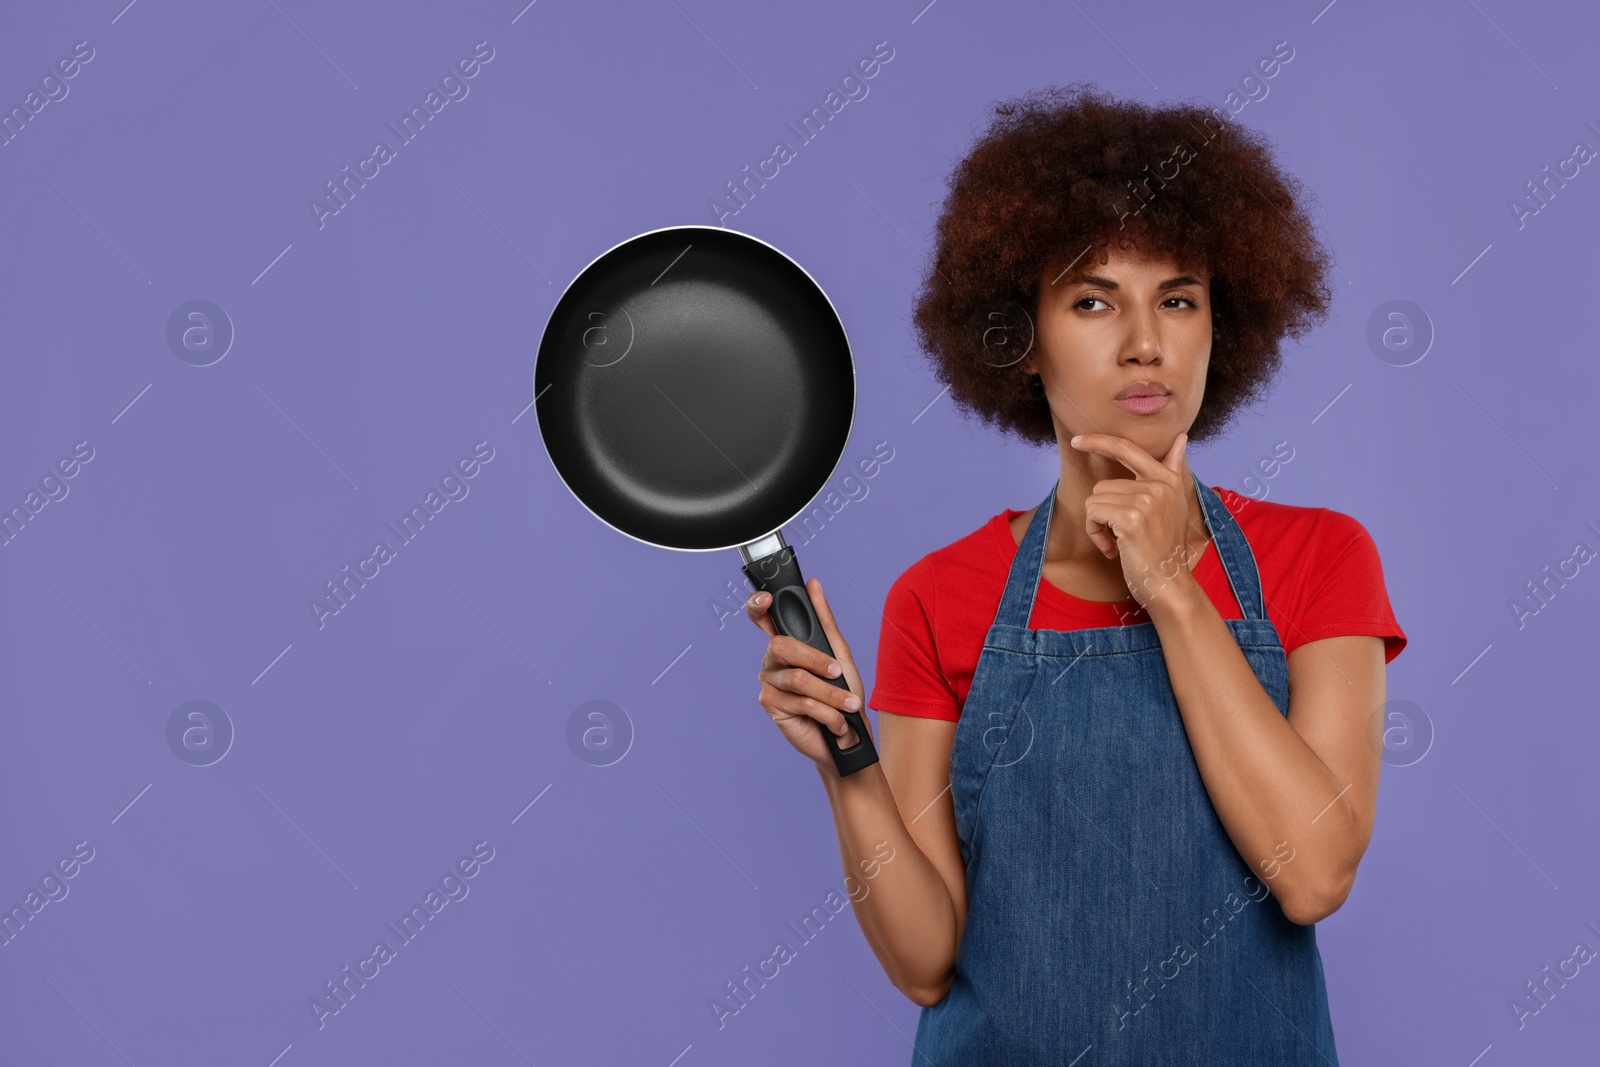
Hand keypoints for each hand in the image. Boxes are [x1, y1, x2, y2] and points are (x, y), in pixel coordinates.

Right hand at [746, 577, 867, 768]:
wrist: (848, 736)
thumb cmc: (843, 694)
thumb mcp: (840, 654)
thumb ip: (825, 620)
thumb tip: (813, 584)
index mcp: (787, 643)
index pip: (763, 617)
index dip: (758, 605)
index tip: (767, 598)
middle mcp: (772, 660)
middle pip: (782, 646)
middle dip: (817, 660)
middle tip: (839, 673)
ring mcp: (769, 682)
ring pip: (798, 678)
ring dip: (831, 695)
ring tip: (848, 706)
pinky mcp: (770, 705)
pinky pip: (801, 701)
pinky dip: (827, 713)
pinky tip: (836, 723)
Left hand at [1069, 431, 1201, 611]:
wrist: (1168, 584)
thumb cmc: (1163, 548)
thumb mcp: (1174, 506)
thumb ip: (1172, 470)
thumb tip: (1181, 437)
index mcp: (1168, 479)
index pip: (1128, 449)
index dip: (1099, 441)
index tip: (1077, 441)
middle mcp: (1159, 485)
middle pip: (1103, 485)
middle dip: (1101, 512)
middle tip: (1117, 535)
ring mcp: (1146, 500)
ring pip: (1094, 499)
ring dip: (1098, 525)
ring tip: (1119, 542)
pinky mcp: (1131, 518)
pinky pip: (1092, 513)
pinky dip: (1095, 533)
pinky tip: (1113, 549)